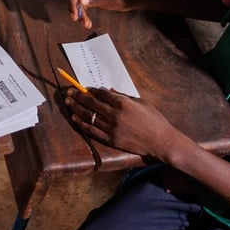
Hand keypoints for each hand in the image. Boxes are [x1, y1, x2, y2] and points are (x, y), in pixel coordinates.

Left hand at [65, 87, 184, 160]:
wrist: (161, 141)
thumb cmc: (154, 119)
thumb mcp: (140, 102)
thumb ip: (122, 96)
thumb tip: (108, 90)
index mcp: (123, 103)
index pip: (101, 93)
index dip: (90, 89)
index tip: (84, 88)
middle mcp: (115, 115)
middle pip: (91, 103)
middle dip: (78, 96)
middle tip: (69, 92)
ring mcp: (112, 128)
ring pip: (88, 116)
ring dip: (76, 108)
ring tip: (68, 103)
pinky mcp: (111, 140)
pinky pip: (92, 131)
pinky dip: (82, 124)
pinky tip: (75, 118)